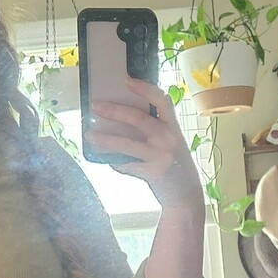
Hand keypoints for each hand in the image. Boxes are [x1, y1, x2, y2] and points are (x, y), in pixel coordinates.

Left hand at [85, 77, 203, 212]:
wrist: (187, 197)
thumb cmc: (175, 166)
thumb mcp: (172, 144)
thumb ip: (156, 132)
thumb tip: (123, 119)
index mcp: (174, 128)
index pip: (162, 101)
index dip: (145, 89)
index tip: (127, 80)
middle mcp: (169, 139)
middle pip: (139, 118)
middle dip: (114, 111)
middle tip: (95, 106)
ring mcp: (161, 157)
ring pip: (127, 144)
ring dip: (106, 139)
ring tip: (90, 135)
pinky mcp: (153, 174)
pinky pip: (127, 165)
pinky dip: (115, 162)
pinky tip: (106, 159)